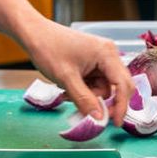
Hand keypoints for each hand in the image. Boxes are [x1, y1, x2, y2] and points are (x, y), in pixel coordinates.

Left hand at [17, 18, 132, 126]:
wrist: (33, 34)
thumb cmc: (48, 49)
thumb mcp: (66, 78)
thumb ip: (84, 100)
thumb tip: (100, 119)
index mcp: (106, 53)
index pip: (123, 84)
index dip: (122, 106)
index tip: (115, 123)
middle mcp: (108, 54)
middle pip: (117, 86)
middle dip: (102, 101)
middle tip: (90, 114)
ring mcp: (100, 58)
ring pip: (103, 87)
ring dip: (88, 96)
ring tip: (66, 94)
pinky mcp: (91, 62)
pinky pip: (94, 82)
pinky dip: (84, 90)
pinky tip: (67, 88)